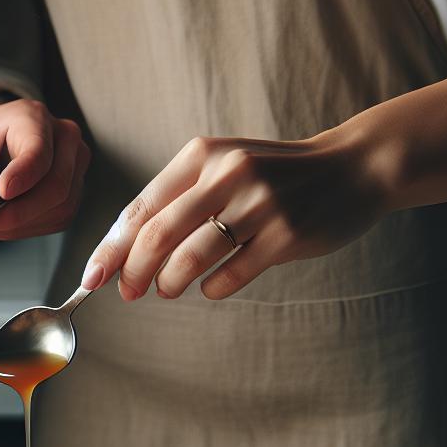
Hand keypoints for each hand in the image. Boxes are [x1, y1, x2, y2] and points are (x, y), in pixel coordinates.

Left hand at [0, 99, 89, 240]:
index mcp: (33, 117)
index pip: (39, 151)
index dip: (23, 176)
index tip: (1, 194)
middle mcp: (64, 137)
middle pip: (56, 186)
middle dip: (18, 213)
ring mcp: (75, 164)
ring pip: (60, 208)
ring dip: (20, 224)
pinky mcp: (75, 189)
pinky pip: (59, 219)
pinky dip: (29, 228)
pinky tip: (4, 223)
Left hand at [80, 132, 385, 301]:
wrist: (354, 167)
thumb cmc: (275, 173)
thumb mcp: (225, 165)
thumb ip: (180, 198)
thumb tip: (125, 249)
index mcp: (203, 154)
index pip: (140, 208)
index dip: (111, 247)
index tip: (92, 276)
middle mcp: (228, 174)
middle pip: (158, 236)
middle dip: (132, 271)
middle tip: (127, 292)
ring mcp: (259, 205)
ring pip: (191, 258)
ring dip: (169, 283)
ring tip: (168, 289)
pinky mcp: (286, 235)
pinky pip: (230, 275)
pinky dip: (211, 287)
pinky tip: (209, 286)